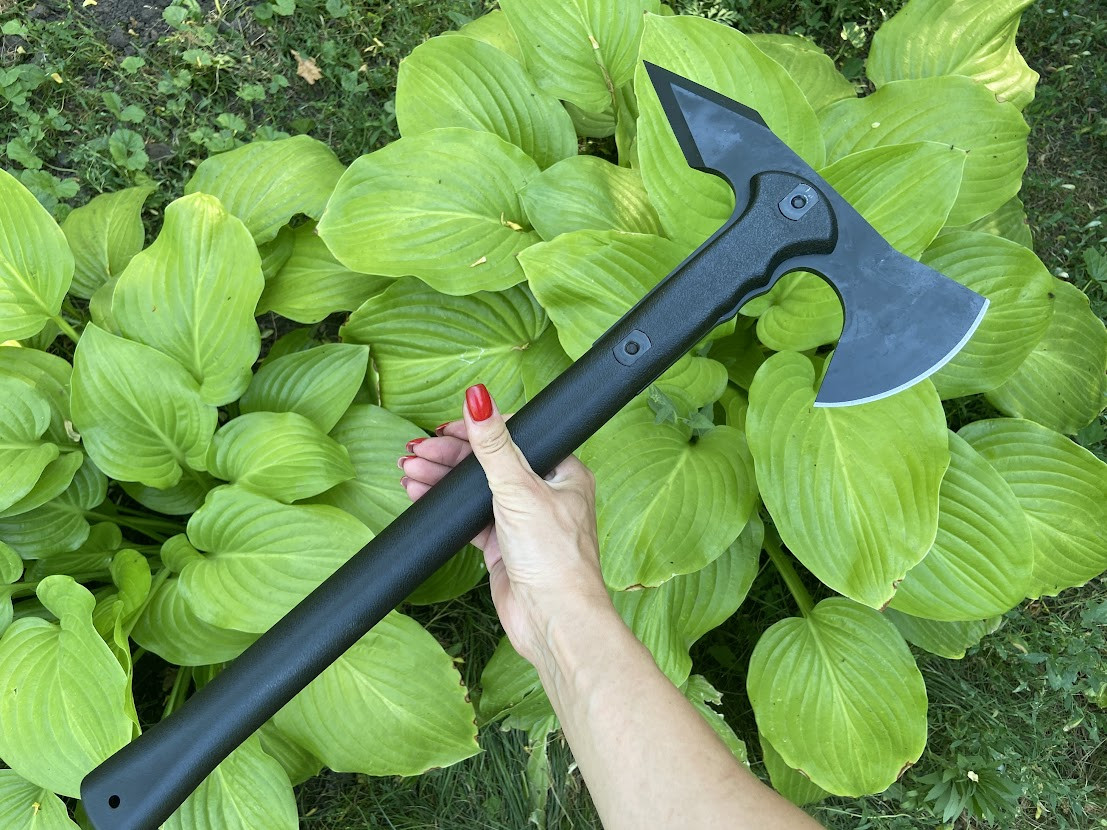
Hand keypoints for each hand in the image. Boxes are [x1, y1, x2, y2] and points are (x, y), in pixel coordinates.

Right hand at [398, 383, 610, 663]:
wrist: (552, 620)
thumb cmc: (554, 557)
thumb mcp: (519, 490)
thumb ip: (495, 445)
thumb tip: (479, 399)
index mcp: (563, 471)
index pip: (514, 437)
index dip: (477, 430)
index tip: (444, 429)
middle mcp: (545, 494)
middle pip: (490, 463)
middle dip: (450, 457)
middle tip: (416, 452)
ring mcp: (523, 521)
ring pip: (476, 491)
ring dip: (442, 480)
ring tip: (409, 471)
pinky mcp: (504, 546)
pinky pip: (469, 518)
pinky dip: (445, 507)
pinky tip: (420, 495)